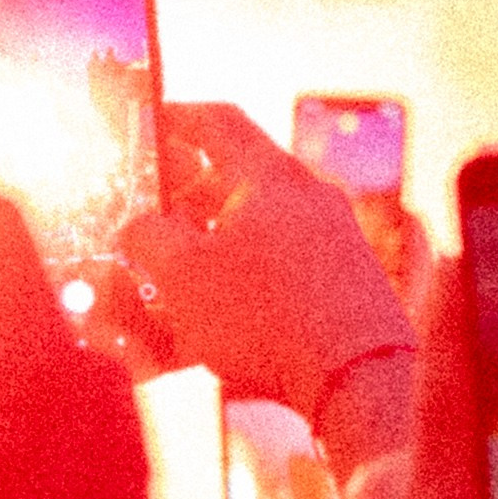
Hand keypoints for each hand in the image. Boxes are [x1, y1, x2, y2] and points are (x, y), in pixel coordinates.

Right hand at [122, 103, 414, 467]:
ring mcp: (334, 240)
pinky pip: (280, 270)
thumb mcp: (181, 274)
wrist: (358, 380)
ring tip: (174, 288)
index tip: (147, 125)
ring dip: (210, 250)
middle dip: (184, 203)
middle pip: (235, 181)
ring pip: (255, 232)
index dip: (174, 118)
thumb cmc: (267, 318)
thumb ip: (147, 236)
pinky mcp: (344, 283)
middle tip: (150, 225)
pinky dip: (242, 284)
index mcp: (271, 177)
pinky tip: (214, 325)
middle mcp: (309, 198)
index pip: (217, 121)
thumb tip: (139, 226)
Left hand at [275, 258, 497, 498]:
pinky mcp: (373, 492)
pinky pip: (431, 449)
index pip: (443, 390)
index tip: (456, 249)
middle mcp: (395, 481)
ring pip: (447, 426)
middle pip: (456, 393)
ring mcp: (377, 483)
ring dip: (490, 402)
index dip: (449, 317)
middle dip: (496, 342)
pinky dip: (469, 441)